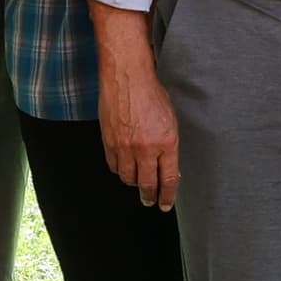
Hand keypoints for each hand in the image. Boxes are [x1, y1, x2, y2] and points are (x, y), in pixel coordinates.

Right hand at [101, 49, 181, 209]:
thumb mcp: (170, 120)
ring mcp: (125, 146)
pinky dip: (119, 170)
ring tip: (137, 184)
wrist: (127, 77)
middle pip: (147, 184)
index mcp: (167, 142)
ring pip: (128, 177)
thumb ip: (169, 145)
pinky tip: (123, 168)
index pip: (169, 179)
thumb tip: (168, 166)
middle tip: (150, 201)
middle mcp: (146, 148)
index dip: (168, 195)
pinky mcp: (109, 142)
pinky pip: (113, 165)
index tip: (166, 203)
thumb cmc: (151, 93)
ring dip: (134, 183)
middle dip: (150, 196)